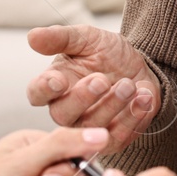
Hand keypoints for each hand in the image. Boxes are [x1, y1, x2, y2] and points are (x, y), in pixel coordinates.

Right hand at [26, 25, 159, 152]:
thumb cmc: (106, 53)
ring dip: (112, 105)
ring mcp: (89, 128)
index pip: (37, 93)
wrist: (140, 65)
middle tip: (102, 80)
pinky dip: (133, 117)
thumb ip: (60, 38)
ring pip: (92, 127)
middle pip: (62, 115)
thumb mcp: (86, 38)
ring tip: (128, 85)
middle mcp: (66, 111)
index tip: (57, 80)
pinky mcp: (112, 139)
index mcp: (53, 86)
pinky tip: (143, 97)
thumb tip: (32, 36)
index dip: (44, 89)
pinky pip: (118, 137)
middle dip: (83, 98)